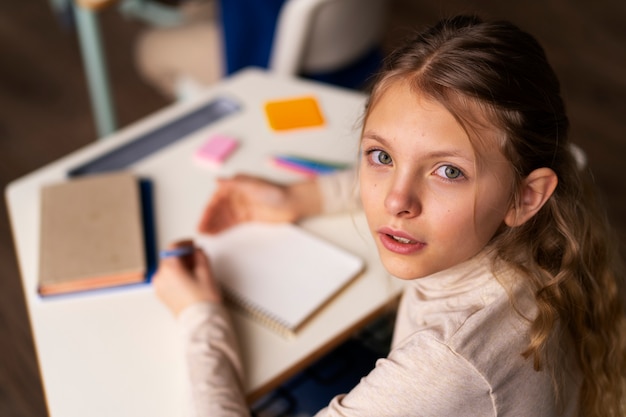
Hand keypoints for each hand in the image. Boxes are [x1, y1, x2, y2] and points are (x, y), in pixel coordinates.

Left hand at [152, 242, 221, 316]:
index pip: (173, 248)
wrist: (201, 320)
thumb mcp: (206, 272)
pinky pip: (166, 279)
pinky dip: (175, 275)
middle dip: (182, 255)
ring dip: (179, 266)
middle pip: (169, 258)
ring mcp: (160, 287)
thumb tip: (197, 252)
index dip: (184, 244)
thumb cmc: (203, 301)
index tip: (191, 245)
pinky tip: (188, 280)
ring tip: (193, 270)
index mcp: (170, 269)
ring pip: (168, 269)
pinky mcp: (162, 295)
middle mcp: (161, 277)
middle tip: (195, 257)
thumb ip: (200, 256)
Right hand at [198, 174, 321, 233]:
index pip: (217, 198)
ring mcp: (241, 207)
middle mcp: (236, 195)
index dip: (208, 210)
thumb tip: (217, 180)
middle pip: (218, 209)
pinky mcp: (247, 217)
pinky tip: (215, 234)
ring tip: (205, 235)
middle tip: (201, 231)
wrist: (292, 203)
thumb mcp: (253, 186)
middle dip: (208, 219)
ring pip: (223, 217)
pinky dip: (222, 228)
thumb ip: (234, 184)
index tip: (202, 220)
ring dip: (213, 225)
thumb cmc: (275, 192)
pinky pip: (231, 223)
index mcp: (236, 185)